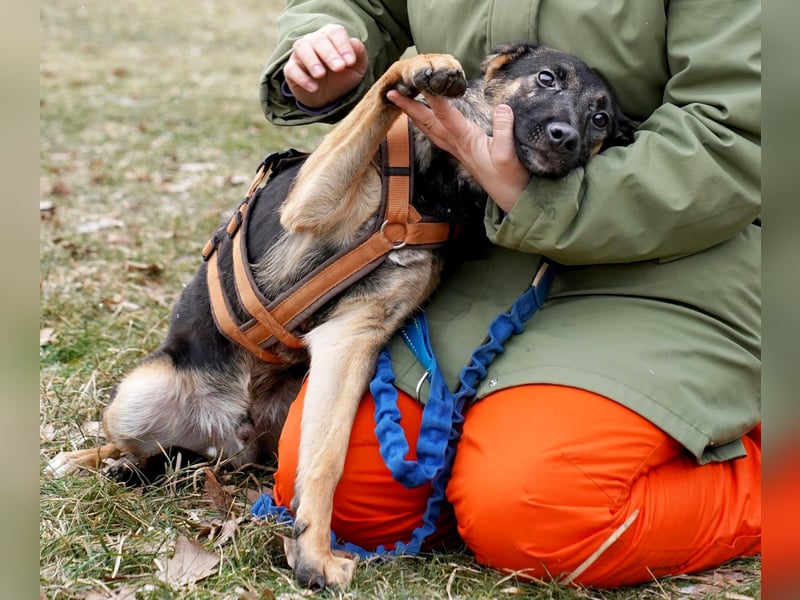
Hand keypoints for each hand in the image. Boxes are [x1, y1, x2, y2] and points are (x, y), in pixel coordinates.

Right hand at [284, 24, 367, 107]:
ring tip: (321, 75)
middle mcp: (314, 40)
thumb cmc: (343, 76)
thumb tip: (354, 43)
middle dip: (329, 54)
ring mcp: (300, 54)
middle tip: (338, 68)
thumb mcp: (357, 67)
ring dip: (312, 61)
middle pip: (319, 39)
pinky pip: (291, 69)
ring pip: (301, 48)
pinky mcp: (291, 69)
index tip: (350, 62)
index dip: (343, 45)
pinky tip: (314, 87)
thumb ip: (359, 54)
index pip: (335, 32)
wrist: (329, 96)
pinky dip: (302, 78)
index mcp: (331, 36)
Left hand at [387, 91, 529, 212]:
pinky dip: (425, 123)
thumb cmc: (509, 177)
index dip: (433, 97)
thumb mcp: (509, 154)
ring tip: (399, 101)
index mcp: (466, 140)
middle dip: (408, 107)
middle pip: (427, 122)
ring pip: (428, 129)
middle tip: (390, 93)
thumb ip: (504, 130)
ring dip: (413, 114)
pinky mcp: (460, 150)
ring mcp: (456, 148)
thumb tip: (502, 108)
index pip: (446, 115)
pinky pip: (436, 134)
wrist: (509, 197)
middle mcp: (456, 143)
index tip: (421, 81)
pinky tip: (421, 119)